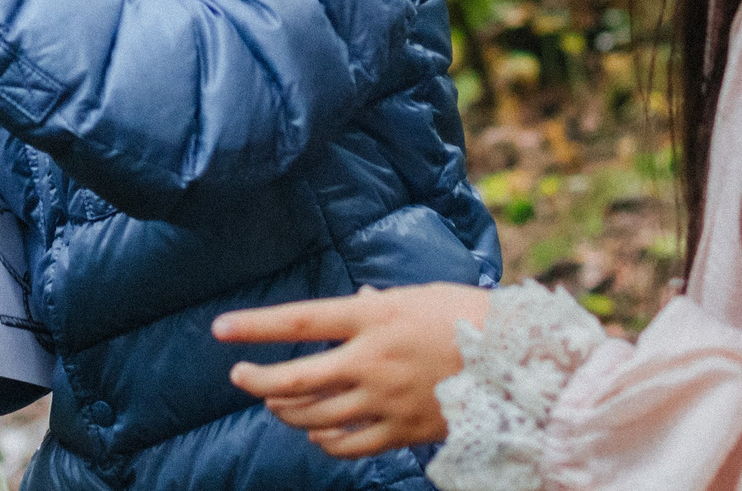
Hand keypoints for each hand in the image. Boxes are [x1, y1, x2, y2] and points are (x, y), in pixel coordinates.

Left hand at [214, 283, 492, 457]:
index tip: (219, 330)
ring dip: (286, 410)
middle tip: (240, 376)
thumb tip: (354, 302)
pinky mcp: (402, 431)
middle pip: (296, 378)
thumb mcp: (419, 296)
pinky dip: (324, 440)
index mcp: (373, 318)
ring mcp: (386, 399)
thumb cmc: (469, 316)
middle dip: (258, 380)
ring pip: (315, 415)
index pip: (299, 321)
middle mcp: (372, 360)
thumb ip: (378, 305)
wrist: (522, 363)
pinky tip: (316, 432)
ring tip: (275, 402)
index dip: (255, 326)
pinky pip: (348, 445)